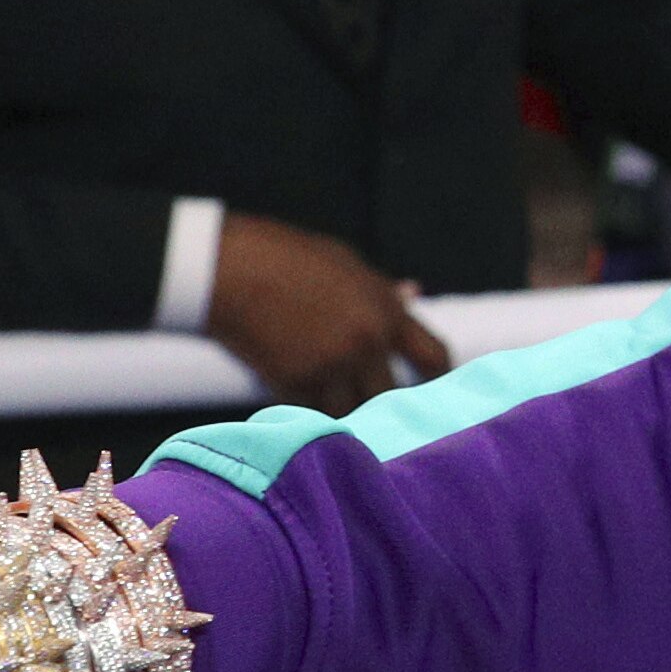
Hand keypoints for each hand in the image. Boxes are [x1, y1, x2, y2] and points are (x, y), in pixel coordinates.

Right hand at [206, 211, 446, 413]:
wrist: (229, 270)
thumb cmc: (285, 257)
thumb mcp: (344, 263)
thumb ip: (380, 288)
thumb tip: (414, 293)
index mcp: (386, 310)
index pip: (433, 356)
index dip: (440, 380)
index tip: (440, 395)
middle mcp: (367, 343)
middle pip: (392, 396)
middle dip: (384, 404)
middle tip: (376, 411)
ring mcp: (332, 367)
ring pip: (351, 412)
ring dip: (343, 414)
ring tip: (335, 412)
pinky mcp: (296, 385)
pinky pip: (311, 413)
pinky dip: (308, 414)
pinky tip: (300, 406)